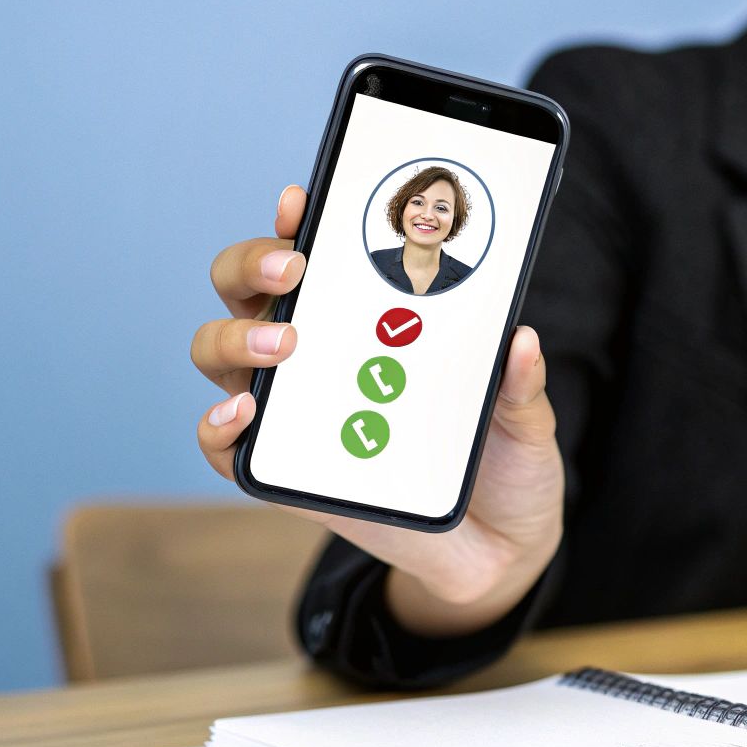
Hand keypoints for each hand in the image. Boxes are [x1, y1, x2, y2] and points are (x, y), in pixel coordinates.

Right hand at [191, 185, 566, 636]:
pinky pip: (226, 447)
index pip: (321, 256)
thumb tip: (521, 340)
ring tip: (285, 344)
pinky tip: (245, 412)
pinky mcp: (287, 472)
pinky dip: (219, 427)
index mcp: (376, 322)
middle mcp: (322, 355)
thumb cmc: (502, 460)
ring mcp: (297, 410)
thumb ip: (521, 384)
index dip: (302, 221)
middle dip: (254, 265)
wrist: (497, 546)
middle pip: (249, 291)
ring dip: (238, 338)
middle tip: (292, 271)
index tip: (304, 199)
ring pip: (223, 354)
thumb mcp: (527, 419)